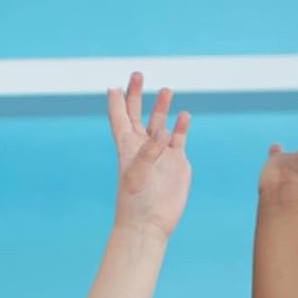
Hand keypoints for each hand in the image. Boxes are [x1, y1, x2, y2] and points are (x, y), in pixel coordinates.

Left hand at [107, 72, 191, 238]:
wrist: (150, 224)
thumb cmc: (135, 203)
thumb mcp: (137, 175)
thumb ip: (148, 152)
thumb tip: (163, 130)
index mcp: (126, 147)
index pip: (119, 118)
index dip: (115, 102)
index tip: (113, 86)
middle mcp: (142, 147)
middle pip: (137, 114)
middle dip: (136, 94)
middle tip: (137, 74)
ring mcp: (160, 153)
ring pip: (159, 123)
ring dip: (161, 107)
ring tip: (165, 90)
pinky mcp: (176, 161)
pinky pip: (179, 137)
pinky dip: (181, 126)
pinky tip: (183, 116)